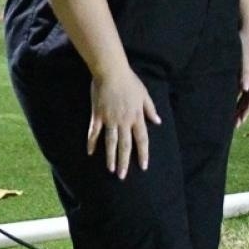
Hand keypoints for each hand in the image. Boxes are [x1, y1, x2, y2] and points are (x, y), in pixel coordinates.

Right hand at [86, 65, 161, 179]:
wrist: (111, 72)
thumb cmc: (130, 82)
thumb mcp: (145, 95)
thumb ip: (150, 110)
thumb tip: (158, 122)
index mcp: (137, 117)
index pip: (142, 139)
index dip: (143, 153)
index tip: (143, 166)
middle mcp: (124, 121)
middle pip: (125, 145)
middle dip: (124, 162)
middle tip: (123, 176)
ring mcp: (109, 119)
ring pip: (110, 142)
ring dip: (110, 157)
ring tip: (111, 170)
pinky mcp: (97, 115)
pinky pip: (94, 132)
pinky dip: (92, 142)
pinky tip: (90, 153)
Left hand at [235, 28, 248, 126]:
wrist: (245, 26)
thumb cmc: (244, 40)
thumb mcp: (243, 57)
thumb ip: (244, 73)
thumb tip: (245, 90)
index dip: (246, 111)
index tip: (238, 123)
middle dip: (242, 112)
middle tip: (233, 126)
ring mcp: (248, 73)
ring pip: (244, 94)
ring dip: (238, 106)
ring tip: (229, 117)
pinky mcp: (242, 69)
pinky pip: (239, 87)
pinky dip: (234, 96)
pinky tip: (225, 101)